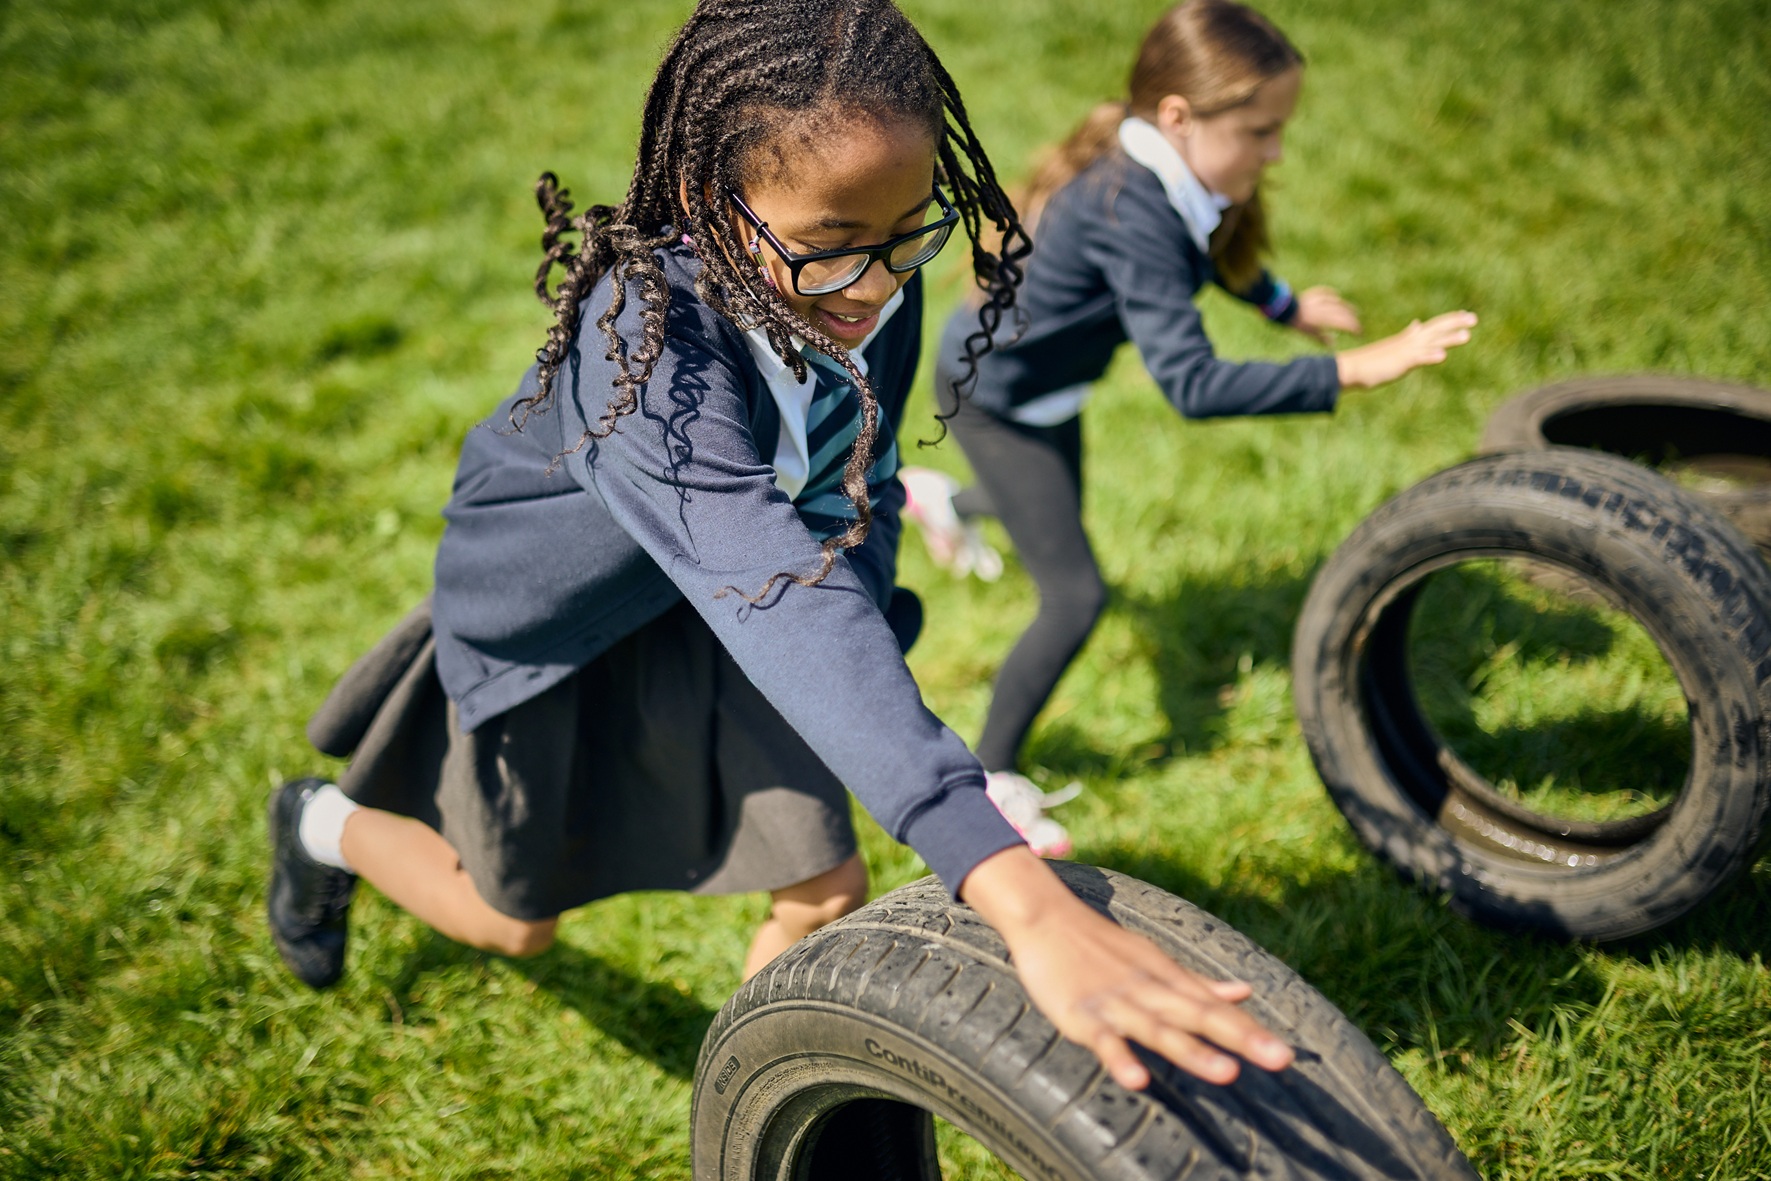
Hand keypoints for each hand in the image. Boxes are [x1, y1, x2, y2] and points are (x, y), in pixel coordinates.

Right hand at [960, 847, 1294, 1090]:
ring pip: (1159, 1029)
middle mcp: (1149, 990)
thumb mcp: (1154, 961)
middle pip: (1199, 1016)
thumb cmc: (1102, 946)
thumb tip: (1245, 992)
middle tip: (1279, 1058)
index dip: (1250, 1031)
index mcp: (1167, 979)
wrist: (1045, 917)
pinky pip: (1104, 1040)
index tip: (1286, 1055)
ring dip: (1192, 1051)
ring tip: (1226, 1073)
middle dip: (1240, 1038)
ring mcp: (1116, 1003)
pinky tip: (1138, 1079)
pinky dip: (1120, 1058)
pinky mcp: (1082, 1015)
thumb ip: (1197, 984)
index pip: (1215, 1009)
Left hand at [1291, 285, 1361, 342]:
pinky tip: (1337, 296)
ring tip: (1354, 311)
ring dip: (1347, 307)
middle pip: (1343, 313)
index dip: (1353, 327)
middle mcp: (1324, 308)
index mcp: (1324, 319)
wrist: (1282, 308)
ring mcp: (1318, 300)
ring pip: (1337, 302)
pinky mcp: (1312, 295)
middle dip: (1352, 319)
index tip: (1359, 333)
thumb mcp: (1308, 333)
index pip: (1343, 323)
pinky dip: (1332, 294)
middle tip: (1358, 325)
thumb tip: (1333, 343)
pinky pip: (1325, 293)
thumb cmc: (1294, 323)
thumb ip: (1321, 337)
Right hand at [1336, 310, 1477, 389]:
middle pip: (1435, 329)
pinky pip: (1417, 359)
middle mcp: (1408, 342)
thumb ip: (1407, 337)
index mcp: (1407, 339)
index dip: (1449, 320)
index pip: (1432, 326)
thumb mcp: (1392, 347)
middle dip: (1455, 323)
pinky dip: (1429, 356)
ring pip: (1430, 343)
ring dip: (1449, 339)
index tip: (1464, 315)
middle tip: (1474, 318)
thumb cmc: (1369, 362)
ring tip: (1467, 335)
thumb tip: (1416, 325)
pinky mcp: (1398, 363)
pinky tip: (1442, 356)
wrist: (1349, 369)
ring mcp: (1404, 352)